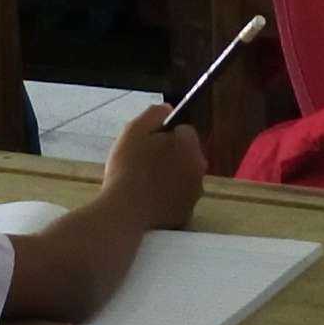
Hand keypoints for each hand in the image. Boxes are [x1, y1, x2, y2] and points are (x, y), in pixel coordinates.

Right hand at [100, 111, 206, 234]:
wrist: (124, 212)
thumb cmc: (128, 167)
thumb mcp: (134, 130)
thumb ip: (154, 114)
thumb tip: (168, 109)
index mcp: (189, 145)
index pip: (183, 131)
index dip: (164, 135)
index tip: (147, 144)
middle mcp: (199, 169)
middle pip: (185, 155)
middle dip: (170, 156)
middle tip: (143, 164)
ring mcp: (194, 194)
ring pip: (183, 178)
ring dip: (170, 177)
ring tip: (143, 184)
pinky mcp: (186, 216)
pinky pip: (178, 200)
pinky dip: (167, 199)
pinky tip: (148, 202)